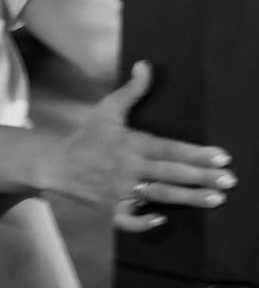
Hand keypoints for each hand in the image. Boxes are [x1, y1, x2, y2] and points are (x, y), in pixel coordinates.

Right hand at [45, 61, 236, 231]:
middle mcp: (128, 167)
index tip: (221, 156)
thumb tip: (146, 65)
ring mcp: (120, 190)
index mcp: (130, 143)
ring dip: (188, 198)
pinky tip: (164, 218)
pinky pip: (129, 220)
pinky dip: (143, 222)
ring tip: (216, 199)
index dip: (195, 153)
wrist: (58, 164)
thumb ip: (132, 90)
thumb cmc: (88, 135)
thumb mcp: (108, 109)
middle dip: (201, 177)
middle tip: (229, 180)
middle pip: (170, 173)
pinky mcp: (112, 207)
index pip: (168, 149)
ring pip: (159, 195)